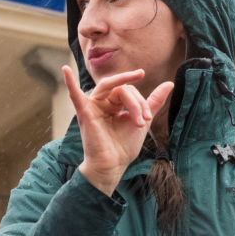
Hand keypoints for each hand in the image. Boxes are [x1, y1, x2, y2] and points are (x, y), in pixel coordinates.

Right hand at [63, 66, 172, 194]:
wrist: (113, 165)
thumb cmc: (123, 147)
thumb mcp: (142, 120)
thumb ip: (153, 101)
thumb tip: (169, 84)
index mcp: (113, 104)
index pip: (128, 90)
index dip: (141, 102)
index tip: (148, 118)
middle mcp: (101, 102)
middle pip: (121, 88)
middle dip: (137, 102)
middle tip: (144, 118)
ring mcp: (92, 106)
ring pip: (111, 88)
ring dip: (130, 101)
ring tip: (138, 117)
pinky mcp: (85, 113)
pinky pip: (75, 95)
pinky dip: (69, 82)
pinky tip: (65, 70)